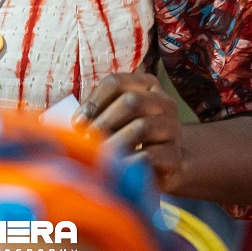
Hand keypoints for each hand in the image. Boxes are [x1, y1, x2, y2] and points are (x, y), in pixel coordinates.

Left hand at [79, 72, 183, 191]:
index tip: (77, 122)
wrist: (161, 165)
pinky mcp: (175, 155)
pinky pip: (149, 156)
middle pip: (131, 101)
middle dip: (104, 121)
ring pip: (141, 127)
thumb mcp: (114, 118)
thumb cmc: (128, 136)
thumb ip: (97, 113)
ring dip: (114, 142)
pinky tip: (115, 168)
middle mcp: (163, 102)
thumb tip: (76, 123)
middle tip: (87, 139)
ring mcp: (173, 128)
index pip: (116, 83)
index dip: (93, 102)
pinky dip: (128, 162)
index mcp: (146, 85)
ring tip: (99, 154)